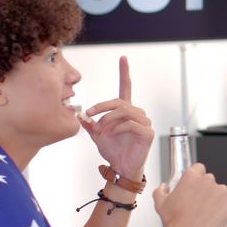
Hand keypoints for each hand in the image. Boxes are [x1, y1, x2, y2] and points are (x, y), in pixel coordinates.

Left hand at [81, 57, 152, 177]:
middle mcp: (136, 113)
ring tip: (100, 128)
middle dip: (102, 106)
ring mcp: (144, 122)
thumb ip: (90, 124)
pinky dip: (117, 128)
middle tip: (89, 113)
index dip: (124, 72)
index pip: (126, 88)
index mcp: (125, 111)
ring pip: (124, 111)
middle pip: (119, 101)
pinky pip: (130, 124)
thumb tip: (78, 115)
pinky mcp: (147, 133)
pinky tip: (112, 134)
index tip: (123, 58)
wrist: (120, 168)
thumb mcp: (97, 135)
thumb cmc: (112, 151)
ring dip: (108, 119)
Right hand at [153, 164, 226, 226]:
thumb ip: (161, 190)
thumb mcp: (160, 203)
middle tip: (199, 205)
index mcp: (192, 176)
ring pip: (221, 194)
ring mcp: (222, 192)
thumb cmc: (174, 221)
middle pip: (210, 182)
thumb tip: (163, 187)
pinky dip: (225, 211)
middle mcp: (208, 180)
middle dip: (206, 191)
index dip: (197, 178)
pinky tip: (214, 219)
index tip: (195, 187)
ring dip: (216, 201)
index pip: (199, 169)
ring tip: (205, 215)